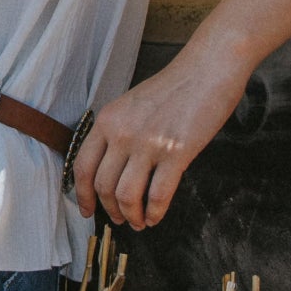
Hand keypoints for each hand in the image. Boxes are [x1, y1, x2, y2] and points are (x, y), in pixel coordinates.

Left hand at [72, 42, 251, 230]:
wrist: (207, 69)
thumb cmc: (174, 87)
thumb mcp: (132, 105)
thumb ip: (118, 132)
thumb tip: (113, 168)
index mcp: (107, 119)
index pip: (83, 165)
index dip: (83, 194)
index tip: (87, 210)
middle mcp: (122, 133)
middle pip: (103, 186)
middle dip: (110, 210)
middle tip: (120, 220)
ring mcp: (148, 144)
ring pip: (127, 195)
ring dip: (131, 216)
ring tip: (138, 222)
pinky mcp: (176, 153)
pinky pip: (157, 195)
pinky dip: (154, 213)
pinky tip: (156, 217)